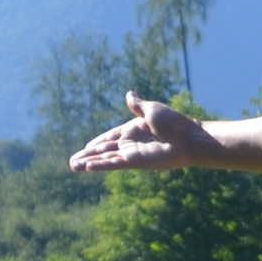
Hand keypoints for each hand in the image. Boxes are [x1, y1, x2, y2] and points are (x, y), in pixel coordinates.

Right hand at [67, 93, 222, 173]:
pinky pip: (114, 163)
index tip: (85, 147)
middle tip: (72, 161)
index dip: (97, 142)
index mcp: (134, 130)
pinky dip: (101, 165)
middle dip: (87, 155)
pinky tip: (88, 167)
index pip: (110, 137)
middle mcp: (131, 143)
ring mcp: (132, 153)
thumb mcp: (152, 110)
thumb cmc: (175, 123)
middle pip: (104, 150)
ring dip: (89, 162)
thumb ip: (137, 104)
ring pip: (105, 159)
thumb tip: (129, 93)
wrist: (189, 138)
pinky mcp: (135, 162)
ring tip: (73, 166)